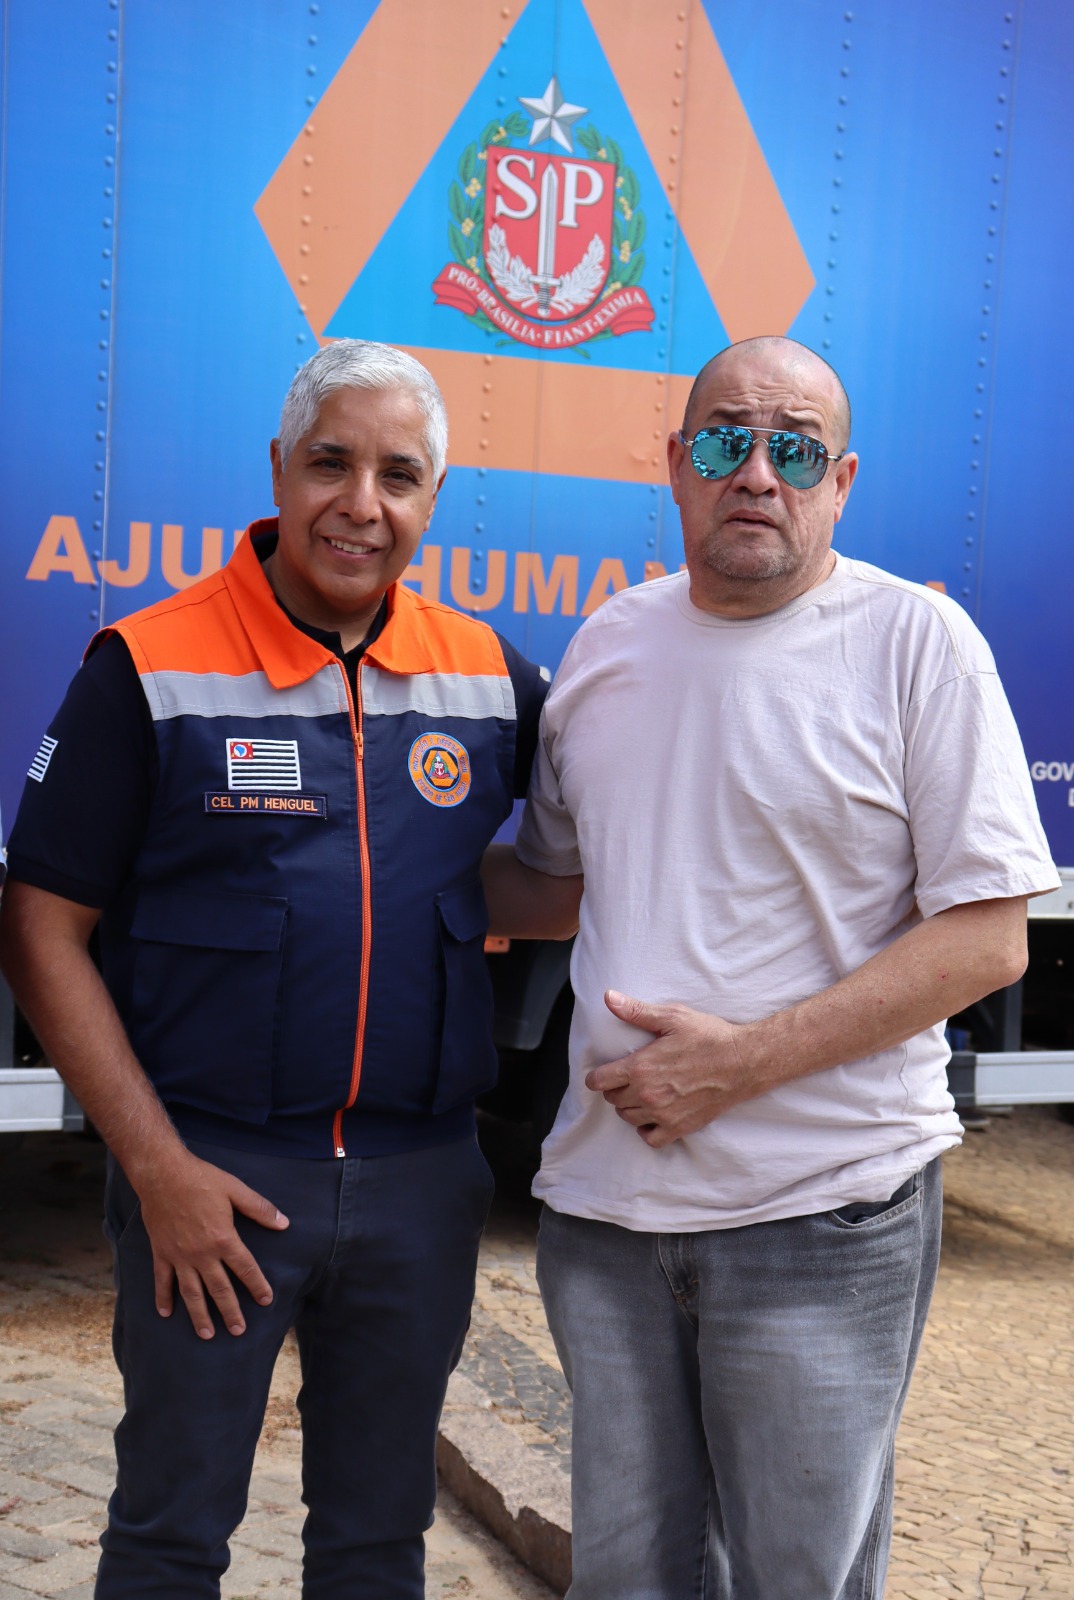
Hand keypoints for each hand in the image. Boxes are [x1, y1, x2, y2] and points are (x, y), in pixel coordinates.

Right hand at [134, 1151, 289, 1339]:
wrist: (163, 1174)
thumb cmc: (202, 1179)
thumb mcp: (236, 1189)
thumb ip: (260, 1208)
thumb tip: (284, 1223)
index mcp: (223, 1238)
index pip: (246, 1269)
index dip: (258, 1286)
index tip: (266, 1301)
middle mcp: (202, 1253)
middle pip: (219, 1289)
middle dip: (230, 1312)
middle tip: (238, 1331)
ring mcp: (180, 1256)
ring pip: (191, 1292)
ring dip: (200, 1315)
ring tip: (207, 1334)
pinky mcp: (161, 1253)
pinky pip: (162, 1281)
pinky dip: (163, 1298)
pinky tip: (166, 1314)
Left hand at [585, 990, 754, 1147]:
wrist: (743, 1063)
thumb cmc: (709, 1037)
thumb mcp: (673, 1017)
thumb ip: (637, 1011)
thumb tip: (609, 997)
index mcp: (641, 1068)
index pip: (600, 1081)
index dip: (596, 1077)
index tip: (601, 1074)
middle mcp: (648, 1095)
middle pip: (613, 1100)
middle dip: (615, 1089)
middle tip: (627, 1078)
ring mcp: (663, 1114)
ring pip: (628, 1118)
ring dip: (629, 1107)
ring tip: (640, 1094)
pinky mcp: (680, 1127)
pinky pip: (650, 1138)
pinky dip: (646, 1129)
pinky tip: (652, 1116)